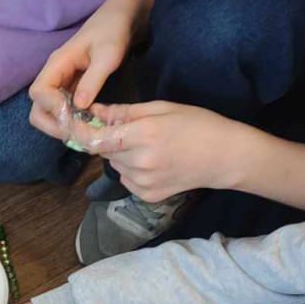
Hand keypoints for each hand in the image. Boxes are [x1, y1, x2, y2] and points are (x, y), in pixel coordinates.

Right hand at [28, 0, 135, 141]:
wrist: (121, 18)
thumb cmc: (114, 31)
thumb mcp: (109, 55)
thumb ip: (93, 80)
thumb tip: (79, 106)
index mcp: (57, 63)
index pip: (39, 91)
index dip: (51, 108)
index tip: (72, 117)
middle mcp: (54, 74)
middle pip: (37, 106)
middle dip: (51, 124)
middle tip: (75, 134)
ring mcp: (61, 82)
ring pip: (48, 111)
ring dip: (60, 124)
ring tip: (82, 132)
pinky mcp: (71, 87)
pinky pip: (62, 108)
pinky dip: (70, 120)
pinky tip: (87, 123)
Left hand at [90, 102, 251, 201]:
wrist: (225, 157)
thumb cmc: (198, 125)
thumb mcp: (163, 108)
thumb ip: (125, 112)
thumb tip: (95, 111)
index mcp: (143, 135)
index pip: (96, 138)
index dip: (82, 132)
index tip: (78, 125)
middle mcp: (140, 162)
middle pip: (104, 151)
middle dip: (110, 140)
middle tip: (133, 132)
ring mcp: (143, 182)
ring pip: (115, 166)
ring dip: (122, 155)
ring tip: (149, 147)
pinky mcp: (147, 196)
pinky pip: (126, 180)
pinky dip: (132, 170)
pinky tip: (154, 163)